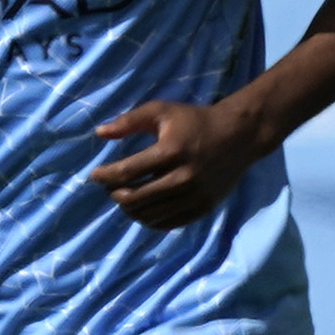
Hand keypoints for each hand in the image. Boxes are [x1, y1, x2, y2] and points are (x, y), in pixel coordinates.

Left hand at [91, 96, 270, 228]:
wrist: (240, 136)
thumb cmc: (195, 121)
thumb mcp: (162, 111)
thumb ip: (129, 121)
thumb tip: (99, 133)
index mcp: (171, 151)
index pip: (127, 171)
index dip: (104, 176)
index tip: (95, 175)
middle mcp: (184, 177)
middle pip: (135, 197)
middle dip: (115, 194)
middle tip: (110, 187)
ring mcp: (195, 195)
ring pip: (150, 214)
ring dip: (130, 209)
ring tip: (125, 198)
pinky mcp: (204, 207)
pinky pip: (168, 223)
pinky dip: (149, 220)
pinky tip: (143, 210)